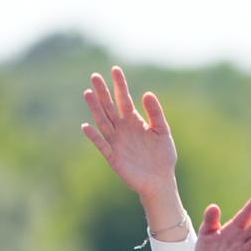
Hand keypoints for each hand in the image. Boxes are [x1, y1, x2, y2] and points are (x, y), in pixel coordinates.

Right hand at [82, 67, 184, 230]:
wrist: (161, 181)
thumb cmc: (163, 157)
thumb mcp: (162, 132)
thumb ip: (156, 114)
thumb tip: (147, 93)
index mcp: (134, 121)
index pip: (125, 99)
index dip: (120, 85)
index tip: (115, 69)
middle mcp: (122, 129)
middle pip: (109, 107)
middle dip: (103, 92)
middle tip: (95, 76)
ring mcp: (116, 142)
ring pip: (103, 122)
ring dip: (95, 109)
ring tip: (88, 93)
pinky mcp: (113, 157)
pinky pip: (102, 145)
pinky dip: (94, 137)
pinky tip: (87, 126)